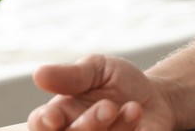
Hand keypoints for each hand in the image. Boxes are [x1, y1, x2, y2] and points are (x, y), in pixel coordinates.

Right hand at [28, 55, 175, 130]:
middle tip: (108, 106)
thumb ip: (71, 75)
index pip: (39, 124)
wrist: (155, 97)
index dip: (43, 123)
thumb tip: (38, 74)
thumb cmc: (118, 82)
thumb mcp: (97, 69)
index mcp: (60, 114)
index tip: (54, 116)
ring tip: (134, 108)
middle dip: (88, 125)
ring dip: (115, 129)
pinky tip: (141, 121)